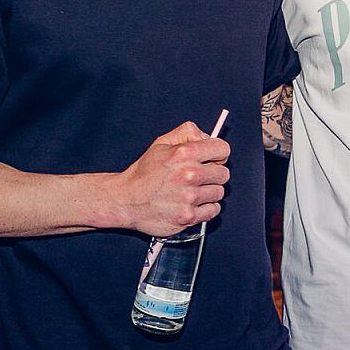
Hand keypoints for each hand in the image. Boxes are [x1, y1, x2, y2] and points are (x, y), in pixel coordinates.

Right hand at [113, 122, 229, 235]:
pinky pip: (213, 210)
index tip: (213, 159)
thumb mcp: (161, 143)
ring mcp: (189, 197)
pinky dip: (206, 209)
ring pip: (219, 192)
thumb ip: (187, 132)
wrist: (126, 201)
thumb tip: (207, 137)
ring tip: (192, 191)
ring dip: (209, 192)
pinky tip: (192, 204)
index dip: (218, 154)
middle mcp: (189, 175)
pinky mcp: (188, 217)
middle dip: (213, 174)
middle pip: (224, 173)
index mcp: (184, 154)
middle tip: (199, 177)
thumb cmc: (143, 174)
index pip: (222, 149)